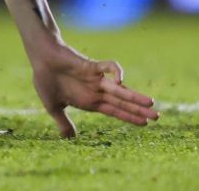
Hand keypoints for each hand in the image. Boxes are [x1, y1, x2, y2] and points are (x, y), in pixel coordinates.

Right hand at [29, 45, 158, 137]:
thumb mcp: (53, 107)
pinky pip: (107, 67)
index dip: (129, 117)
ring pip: (119, 89)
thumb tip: (69, 139)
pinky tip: (120, 80)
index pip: (115, 111)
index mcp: (90, 101)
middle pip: (122, 102)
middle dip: (139, 110)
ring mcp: (95, 79)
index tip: (145, 124)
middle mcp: (96, 91)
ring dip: (134, 96)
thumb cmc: (45, 79)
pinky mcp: (90, 66)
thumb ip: (63, 122)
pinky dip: (115, 71)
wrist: (40, 58)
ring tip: (151, 103)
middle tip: (158, 117)